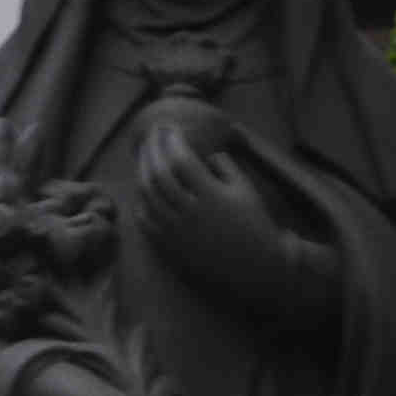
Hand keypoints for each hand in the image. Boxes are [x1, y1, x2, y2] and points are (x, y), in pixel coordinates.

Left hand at [134, 120, 315, 313]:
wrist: (254, 267)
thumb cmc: (254, 225)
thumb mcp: (246, 191)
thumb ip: (225, 167)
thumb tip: (205, 153)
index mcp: (211, 195)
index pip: (182, 161)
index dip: (172, 141)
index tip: (168, 128)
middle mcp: (189, 212)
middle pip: (159, 174)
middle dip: (152, 150)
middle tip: (151, 135)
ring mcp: (175, 230)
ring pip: (147, 195)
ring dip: (142, 171)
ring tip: (144, 156)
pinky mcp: (168, 247)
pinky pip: (145, 220)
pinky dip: (141, 201)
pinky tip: (143, 190)